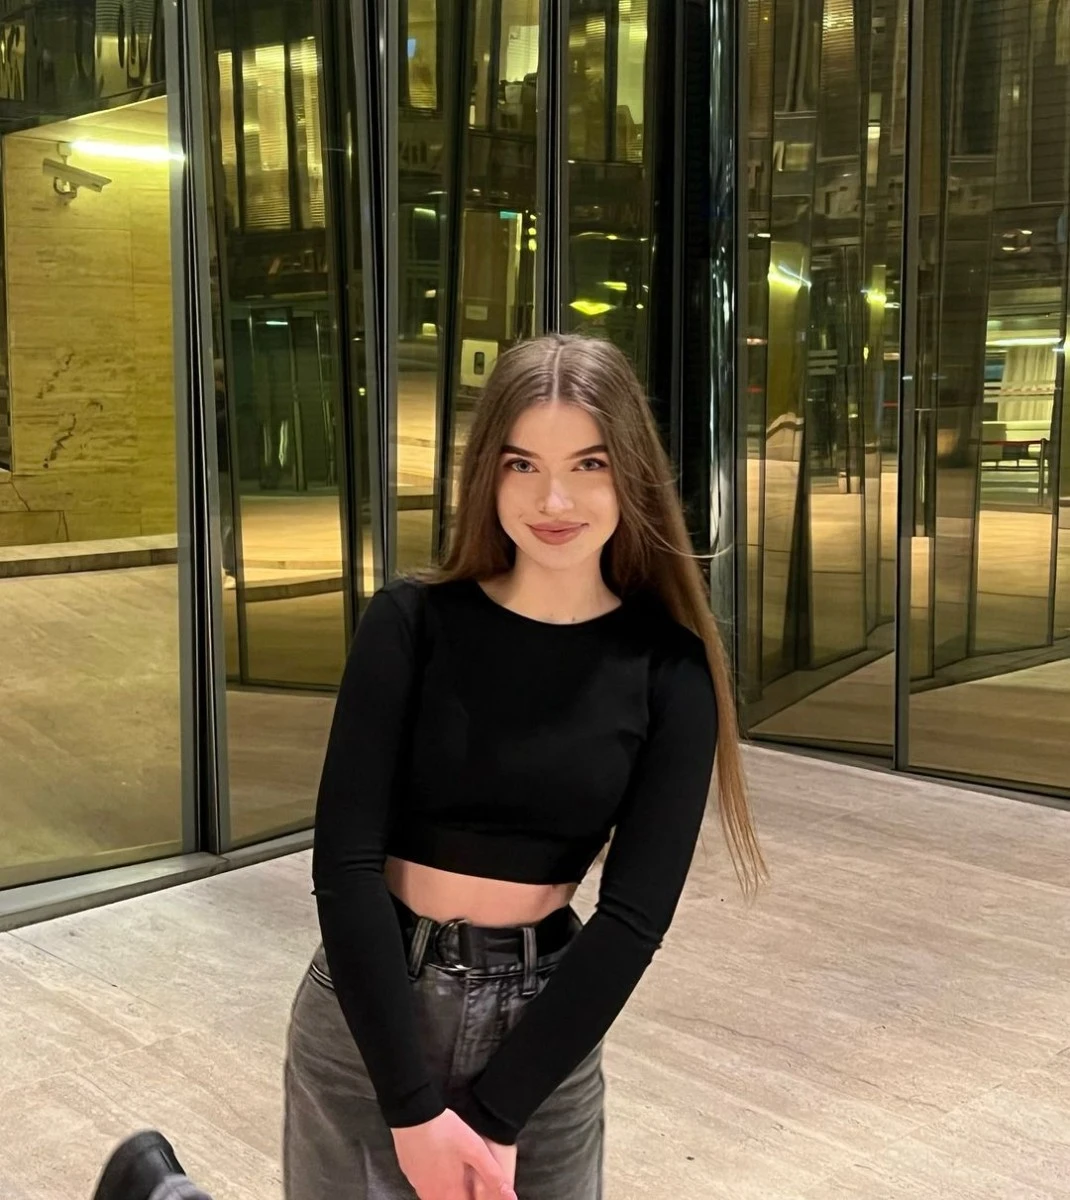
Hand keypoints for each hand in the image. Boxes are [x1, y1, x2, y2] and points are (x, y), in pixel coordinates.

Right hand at [391, 1110, 517, 1199]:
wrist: (413, 1115)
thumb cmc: (446, 1131)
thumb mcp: (475, 1150)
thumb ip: (493, 1176)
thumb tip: (511, 1198)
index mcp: (450, 1194)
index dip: (477, 1197)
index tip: (480, 1189)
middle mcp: (431, 1195)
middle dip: (464, 1193)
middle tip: (469, 1175)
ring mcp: (418, 1185)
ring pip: (437, 1196)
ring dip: (450, 1189)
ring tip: (457, 1169)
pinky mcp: (410, 1173)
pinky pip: (425, 1186)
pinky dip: (435, 1180)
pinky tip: (440, 1163)